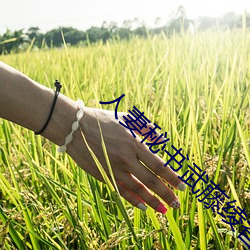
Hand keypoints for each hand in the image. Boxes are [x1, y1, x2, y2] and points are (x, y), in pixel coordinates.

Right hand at [66, 107, 185, 212]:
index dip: (172, 177)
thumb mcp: (126, 119)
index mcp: (134, 143)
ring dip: (152, 201)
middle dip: (166, 193)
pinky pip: (121, 190)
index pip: (159, 165)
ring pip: (137, 189)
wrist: (75, 128)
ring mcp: (114, 169)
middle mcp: (126, 159)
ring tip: (164, 210)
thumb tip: (163, 140)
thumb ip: (146, 129)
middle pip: (151, 180)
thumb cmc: (102, 120)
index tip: (183, 186)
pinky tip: (143, 207)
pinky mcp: (104, 175)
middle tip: (176, 203)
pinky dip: (133, 200)